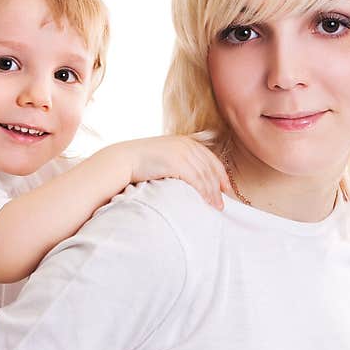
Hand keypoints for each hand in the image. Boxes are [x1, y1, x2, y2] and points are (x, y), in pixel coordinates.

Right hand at [111, 135, 232, 209]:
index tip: (226, 189)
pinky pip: (197, 179)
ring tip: (217, 207)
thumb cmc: (140, 162)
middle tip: (224, 203)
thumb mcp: (163, 156)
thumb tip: (187, 178)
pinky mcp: (176, 162)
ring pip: (205, 175)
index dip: (221, 174)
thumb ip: (177, 162)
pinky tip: (207, 202)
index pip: (210, 159)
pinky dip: (204, 192)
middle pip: (210, 167)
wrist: (123, 160)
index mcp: (185, 142)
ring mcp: (182, 153)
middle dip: (220, 186)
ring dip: (213, 193)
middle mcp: (186, 145)